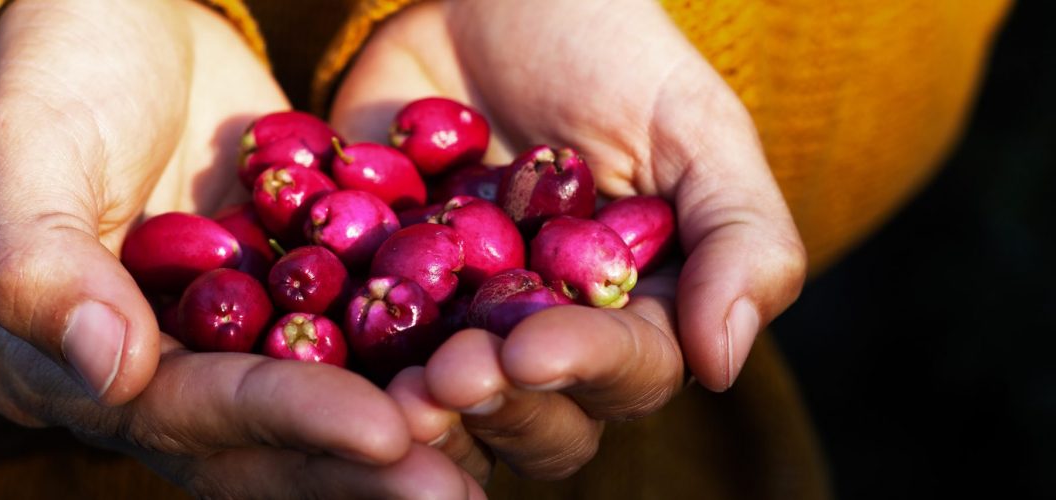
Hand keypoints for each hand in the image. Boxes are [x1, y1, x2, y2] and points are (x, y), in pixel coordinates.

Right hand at [0, 1, 477, 495]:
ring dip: (405, 439)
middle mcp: (151, 381)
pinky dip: (418, 365)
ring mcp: (224, 347)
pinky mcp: (286, 306)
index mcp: (64, 367)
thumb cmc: (51, 70)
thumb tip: (112, 375)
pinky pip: (356, 350)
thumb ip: (43, 262)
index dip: (288, 422)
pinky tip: (498, 376)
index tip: (383, 433)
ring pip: (320, 415)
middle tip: (456, 490)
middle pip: (263, 447)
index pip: (188, 411)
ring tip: (493, 449)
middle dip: (360, 473)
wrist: (117, 21)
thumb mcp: (26, 147)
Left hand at [331, 0, 806, 479]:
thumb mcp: (693, 125)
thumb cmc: (608, 50)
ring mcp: (461, 324)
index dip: (582, 369)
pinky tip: (317, 354)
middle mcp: (550, 336)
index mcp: (637, 312)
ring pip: (451, 409)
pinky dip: (344, 363)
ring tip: (395, 386)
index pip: (626, 371)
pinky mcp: (379, 297)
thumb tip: (721, 367)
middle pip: (538, 418)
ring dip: (423, 409)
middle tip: (449, 374)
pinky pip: (359, 352)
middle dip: (497, 401)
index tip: (531, 349)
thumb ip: (738, 238)